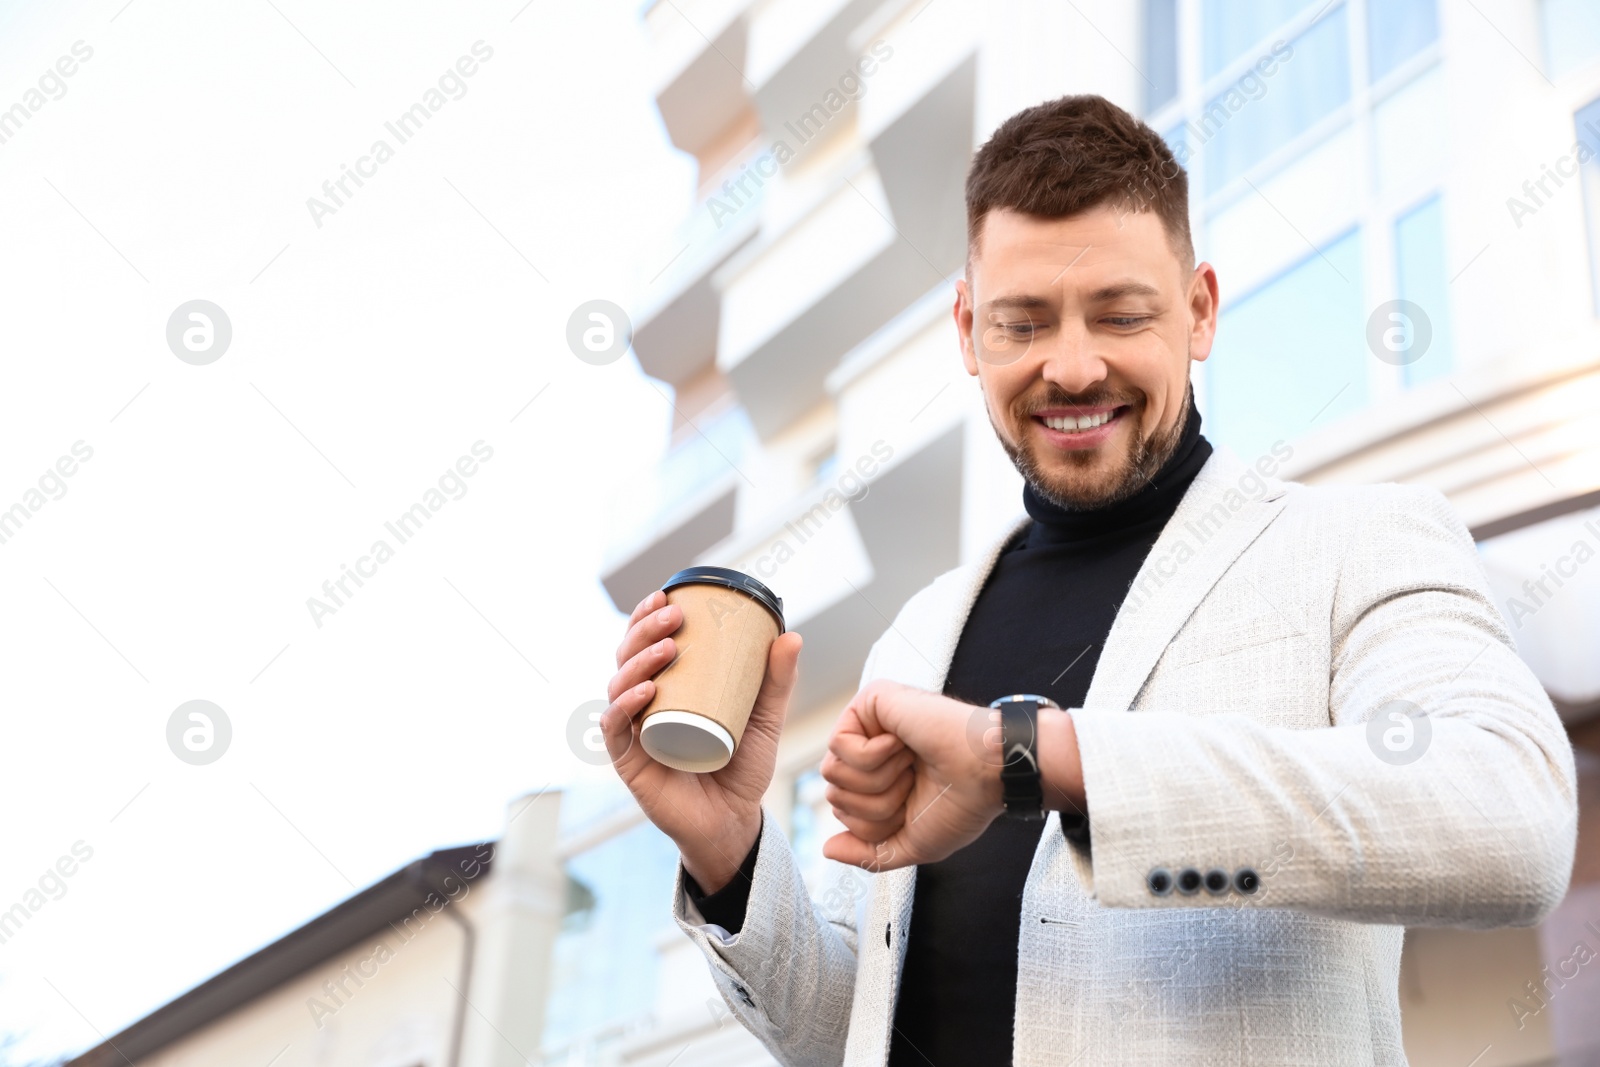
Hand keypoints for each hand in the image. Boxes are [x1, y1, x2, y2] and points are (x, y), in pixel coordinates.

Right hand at [602, 588, 802, 893]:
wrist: (734, 821)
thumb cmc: (742, 766)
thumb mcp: (764, 718)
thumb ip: (777, 681)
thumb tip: (791, 634)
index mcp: (667, 687)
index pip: (645, 643)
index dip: (646, 616)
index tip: (666, 595)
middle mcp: (642, 705)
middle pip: (628, 657)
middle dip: (644, 630)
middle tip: (673, 616)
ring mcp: (633, 732)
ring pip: (618, 686)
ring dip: (637, 662)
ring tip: (667, 649)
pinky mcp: (630, 762)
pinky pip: (615, 729)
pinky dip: (625, 706)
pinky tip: (644, 692)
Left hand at [820, 681, 1003, 870]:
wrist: (988, 774)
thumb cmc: (960, 805)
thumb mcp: (910, 842)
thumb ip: (869, 853)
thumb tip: (827, 849)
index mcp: (879, 777)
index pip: (842, 811)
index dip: (874, 824)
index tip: (914, 804)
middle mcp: (870, 748)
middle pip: (833, 794)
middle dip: (875, 806)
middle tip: (914, 783)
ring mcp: (869, 723)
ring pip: (832, 773)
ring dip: (877, 782)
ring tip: (911, 764)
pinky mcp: (870, 700)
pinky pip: (839, 745)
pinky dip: (874, 756)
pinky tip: (903, 744)